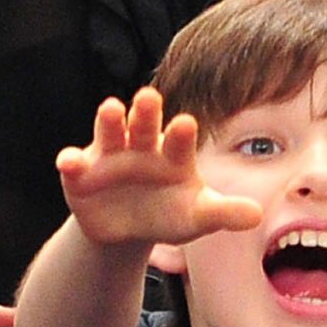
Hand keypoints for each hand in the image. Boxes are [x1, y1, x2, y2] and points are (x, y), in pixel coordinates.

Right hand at [55, 89, 262, 251]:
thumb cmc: (168, 214)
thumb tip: (257, 216)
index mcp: (173, 154)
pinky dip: (70, 161)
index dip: (181, 133)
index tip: (186, 124)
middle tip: (150, 97)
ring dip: (110, 121)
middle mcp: (141, 146)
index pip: (179, 139)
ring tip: (111, 109)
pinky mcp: (81, 173)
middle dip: (146, 112)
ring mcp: (109, 156)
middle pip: (144, 124)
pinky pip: (74, 164)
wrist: (127, 229)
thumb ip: (224, 213)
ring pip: (110, 132)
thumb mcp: (196, 217)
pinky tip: (68, 162)